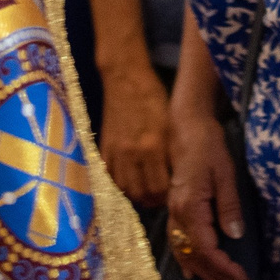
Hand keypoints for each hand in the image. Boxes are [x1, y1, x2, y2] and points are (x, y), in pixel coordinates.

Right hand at [98, 61, 170, 205]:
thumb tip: (176, 177)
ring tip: (144, 192)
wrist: (126, 79)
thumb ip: (171, 152)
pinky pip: (108, 177)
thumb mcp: (170, 124)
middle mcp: (133, 153)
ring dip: (135, 195)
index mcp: (154, 146)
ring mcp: (116, 152)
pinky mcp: (103, 148)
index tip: (171, 194)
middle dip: (151, 200)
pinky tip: (128, 181)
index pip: (160, 188)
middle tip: (159, 197)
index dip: (166, 197)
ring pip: (124, 189)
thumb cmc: (154, 98)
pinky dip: (118, 184)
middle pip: (141, 193)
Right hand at [164, 108, 250, 279]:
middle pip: (194, 255)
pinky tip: (189, 270)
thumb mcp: (225, 173)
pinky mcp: (173, 207)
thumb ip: (228, 205)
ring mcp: (172, 211)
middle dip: (215, 275)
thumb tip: (234, 236)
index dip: (224, 268)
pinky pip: (175, 241)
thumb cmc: (209, 146)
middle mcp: (177, 213)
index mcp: (190, 207)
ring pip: (182, 251)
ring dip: (199, 272)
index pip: (206, 249)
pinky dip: (184, 258)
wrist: (186, 126)